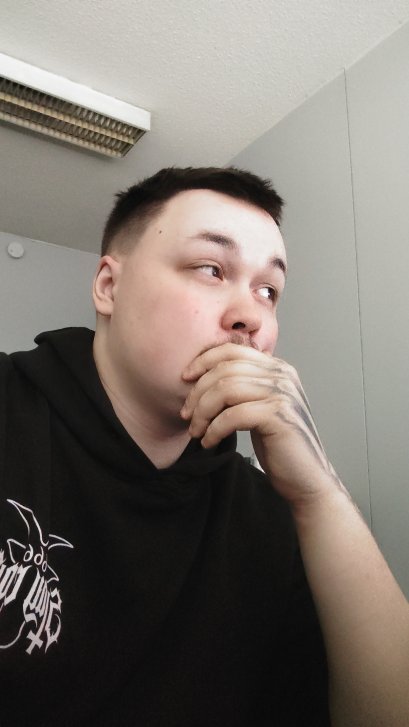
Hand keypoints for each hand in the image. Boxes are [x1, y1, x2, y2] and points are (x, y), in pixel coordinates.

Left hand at [181, 343, 338, 507]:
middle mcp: (282, 375)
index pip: (232, 350)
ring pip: (226, 389)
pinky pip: (233, 415)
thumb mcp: (259, 407)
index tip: (185, 379)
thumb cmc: (278, 445)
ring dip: (202, 412)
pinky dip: (214, 429)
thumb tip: (203, 376)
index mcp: (277, 368)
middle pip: (225, 370)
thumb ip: (243, 387)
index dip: (203, 361)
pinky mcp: (278, 416)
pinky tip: (209, 442)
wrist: (306, 478)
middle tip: (186, 415)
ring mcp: (282, 394)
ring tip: (196, 431)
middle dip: (198, 393)